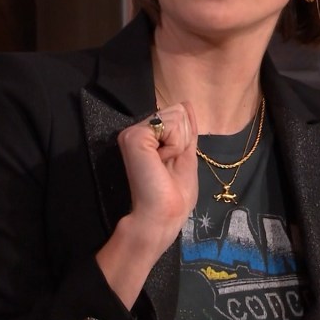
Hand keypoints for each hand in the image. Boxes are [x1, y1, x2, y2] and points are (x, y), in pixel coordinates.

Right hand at [117, 102, 198, 247]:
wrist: (162, 217)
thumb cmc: (174, 195)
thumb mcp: (186, 155)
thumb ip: (186, 130)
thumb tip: (186, 103)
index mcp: (148, 136)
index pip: (177, 115)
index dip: (184, 139)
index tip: (172, 163)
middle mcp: (137, 130)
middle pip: (177, 112)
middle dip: (182, 140)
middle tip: (168, 165)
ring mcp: (133, 132)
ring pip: (176, 116)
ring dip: (179, 144)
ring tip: (163, 165)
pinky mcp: (134, 136)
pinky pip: (170, 125)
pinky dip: (174, 146)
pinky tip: (160, 162)